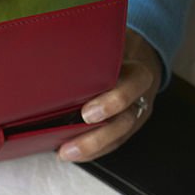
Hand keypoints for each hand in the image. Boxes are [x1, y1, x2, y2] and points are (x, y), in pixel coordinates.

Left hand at [58, 29, 161, 161]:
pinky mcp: (124, 128)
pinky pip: (111, 144)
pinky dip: (91, 152)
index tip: (88, 113)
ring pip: (118, 137)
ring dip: (91, 148)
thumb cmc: (116, 50)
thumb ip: (93, 47)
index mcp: (137, 73)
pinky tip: (70, 153)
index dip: (113, 101)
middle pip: (124, 121)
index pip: (133, 86)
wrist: (137, 58)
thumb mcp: (110, 41)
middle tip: (71, 144)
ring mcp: (133, 115)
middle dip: (98, 135)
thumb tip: (56, 43)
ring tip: (65, 153)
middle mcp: (138, 98)